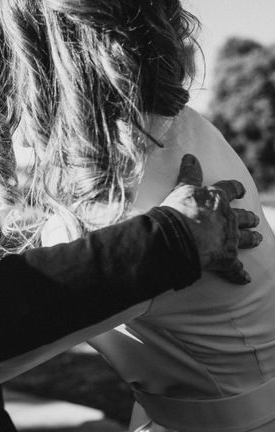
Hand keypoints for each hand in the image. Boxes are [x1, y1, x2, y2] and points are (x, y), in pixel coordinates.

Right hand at [160, 154, 261, 283]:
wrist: (178, 236)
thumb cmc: (178, 210)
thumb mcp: (182, 188)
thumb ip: (189, 173)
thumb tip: (191, 156)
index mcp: (217, 199)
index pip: (230, 190)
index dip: (235, 189)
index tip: (240, 190)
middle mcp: (228, 218)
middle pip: (243, 216)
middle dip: (248, 218)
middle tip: (254, 219)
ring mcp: (230, 239)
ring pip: (245, 239)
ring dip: (251, 239)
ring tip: (257, 239)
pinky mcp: (226, 259)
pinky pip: (235, 269)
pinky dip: (239, 274)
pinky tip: (244, 278)